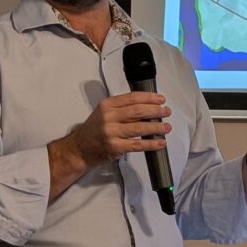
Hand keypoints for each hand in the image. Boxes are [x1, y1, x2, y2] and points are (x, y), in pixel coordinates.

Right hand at [48, 92, 170, 198]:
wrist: (79, 149)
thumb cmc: (94, 129)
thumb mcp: (104, 112)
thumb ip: (122, 108)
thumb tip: (148, 107)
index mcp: (108, 104)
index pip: (132, 97)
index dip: (149, 97)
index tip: (161, 99)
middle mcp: (109, 116)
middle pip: (138, 111)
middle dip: (156, 110)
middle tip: (167, 112)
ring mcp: (111, 132)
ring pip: (139, 127)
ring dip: (156, 127)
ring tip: (167, 127)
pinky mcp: (114, 147)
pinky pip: (137, 144)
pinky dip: (151, 143)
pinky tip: (160, 143)